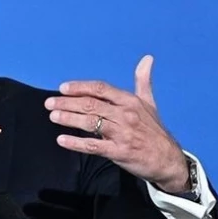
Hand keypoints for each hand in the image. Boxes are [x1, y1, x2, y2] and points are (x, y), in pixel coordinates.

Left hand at [44, 55, 188, 192]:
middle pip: (91, 104)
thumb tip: (147, 58)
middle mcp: (125, 115)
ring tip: (53, 116)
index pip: (101, 89)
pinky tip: (62, 140)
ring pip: (91, 122)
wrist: (168, 159)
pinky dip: (76, 143)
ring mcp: (122, 134)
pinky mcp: (119, 152)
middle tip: (49, 103)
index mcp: (130, 101)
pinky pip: (93, 145)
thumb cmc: (154, 130)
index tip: (63, 88)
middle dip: (67, 102)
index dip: (80, 87)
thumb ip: (143, 80)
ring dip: (69, 118)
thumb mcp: (149, 103)